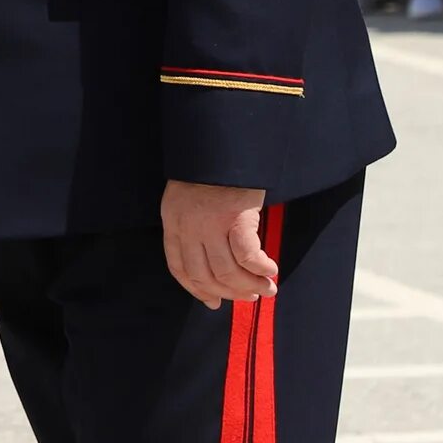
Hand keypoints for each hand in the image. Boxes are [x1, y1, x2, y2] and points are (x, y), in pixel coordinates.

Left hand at [161, 180, 275, 306]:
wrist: (223, 140)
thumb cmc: (211, 168)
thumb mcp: (188, 198)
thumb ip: (193, 228)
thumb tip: (212, 268)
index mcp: (173, 221)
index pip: (179, 268)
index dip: (196, 290)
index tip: (213, 302)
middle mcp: (188, 226)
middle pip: (204, 276)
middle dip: (228, 293)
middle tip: (250, 297)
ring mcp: (211, 223)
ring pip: (227, 271)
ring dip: (249, 286)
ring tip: (266, 289)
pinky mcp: (235, 217)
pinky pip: (247, 256)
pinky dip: (260, 268)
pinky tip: (270, 270)